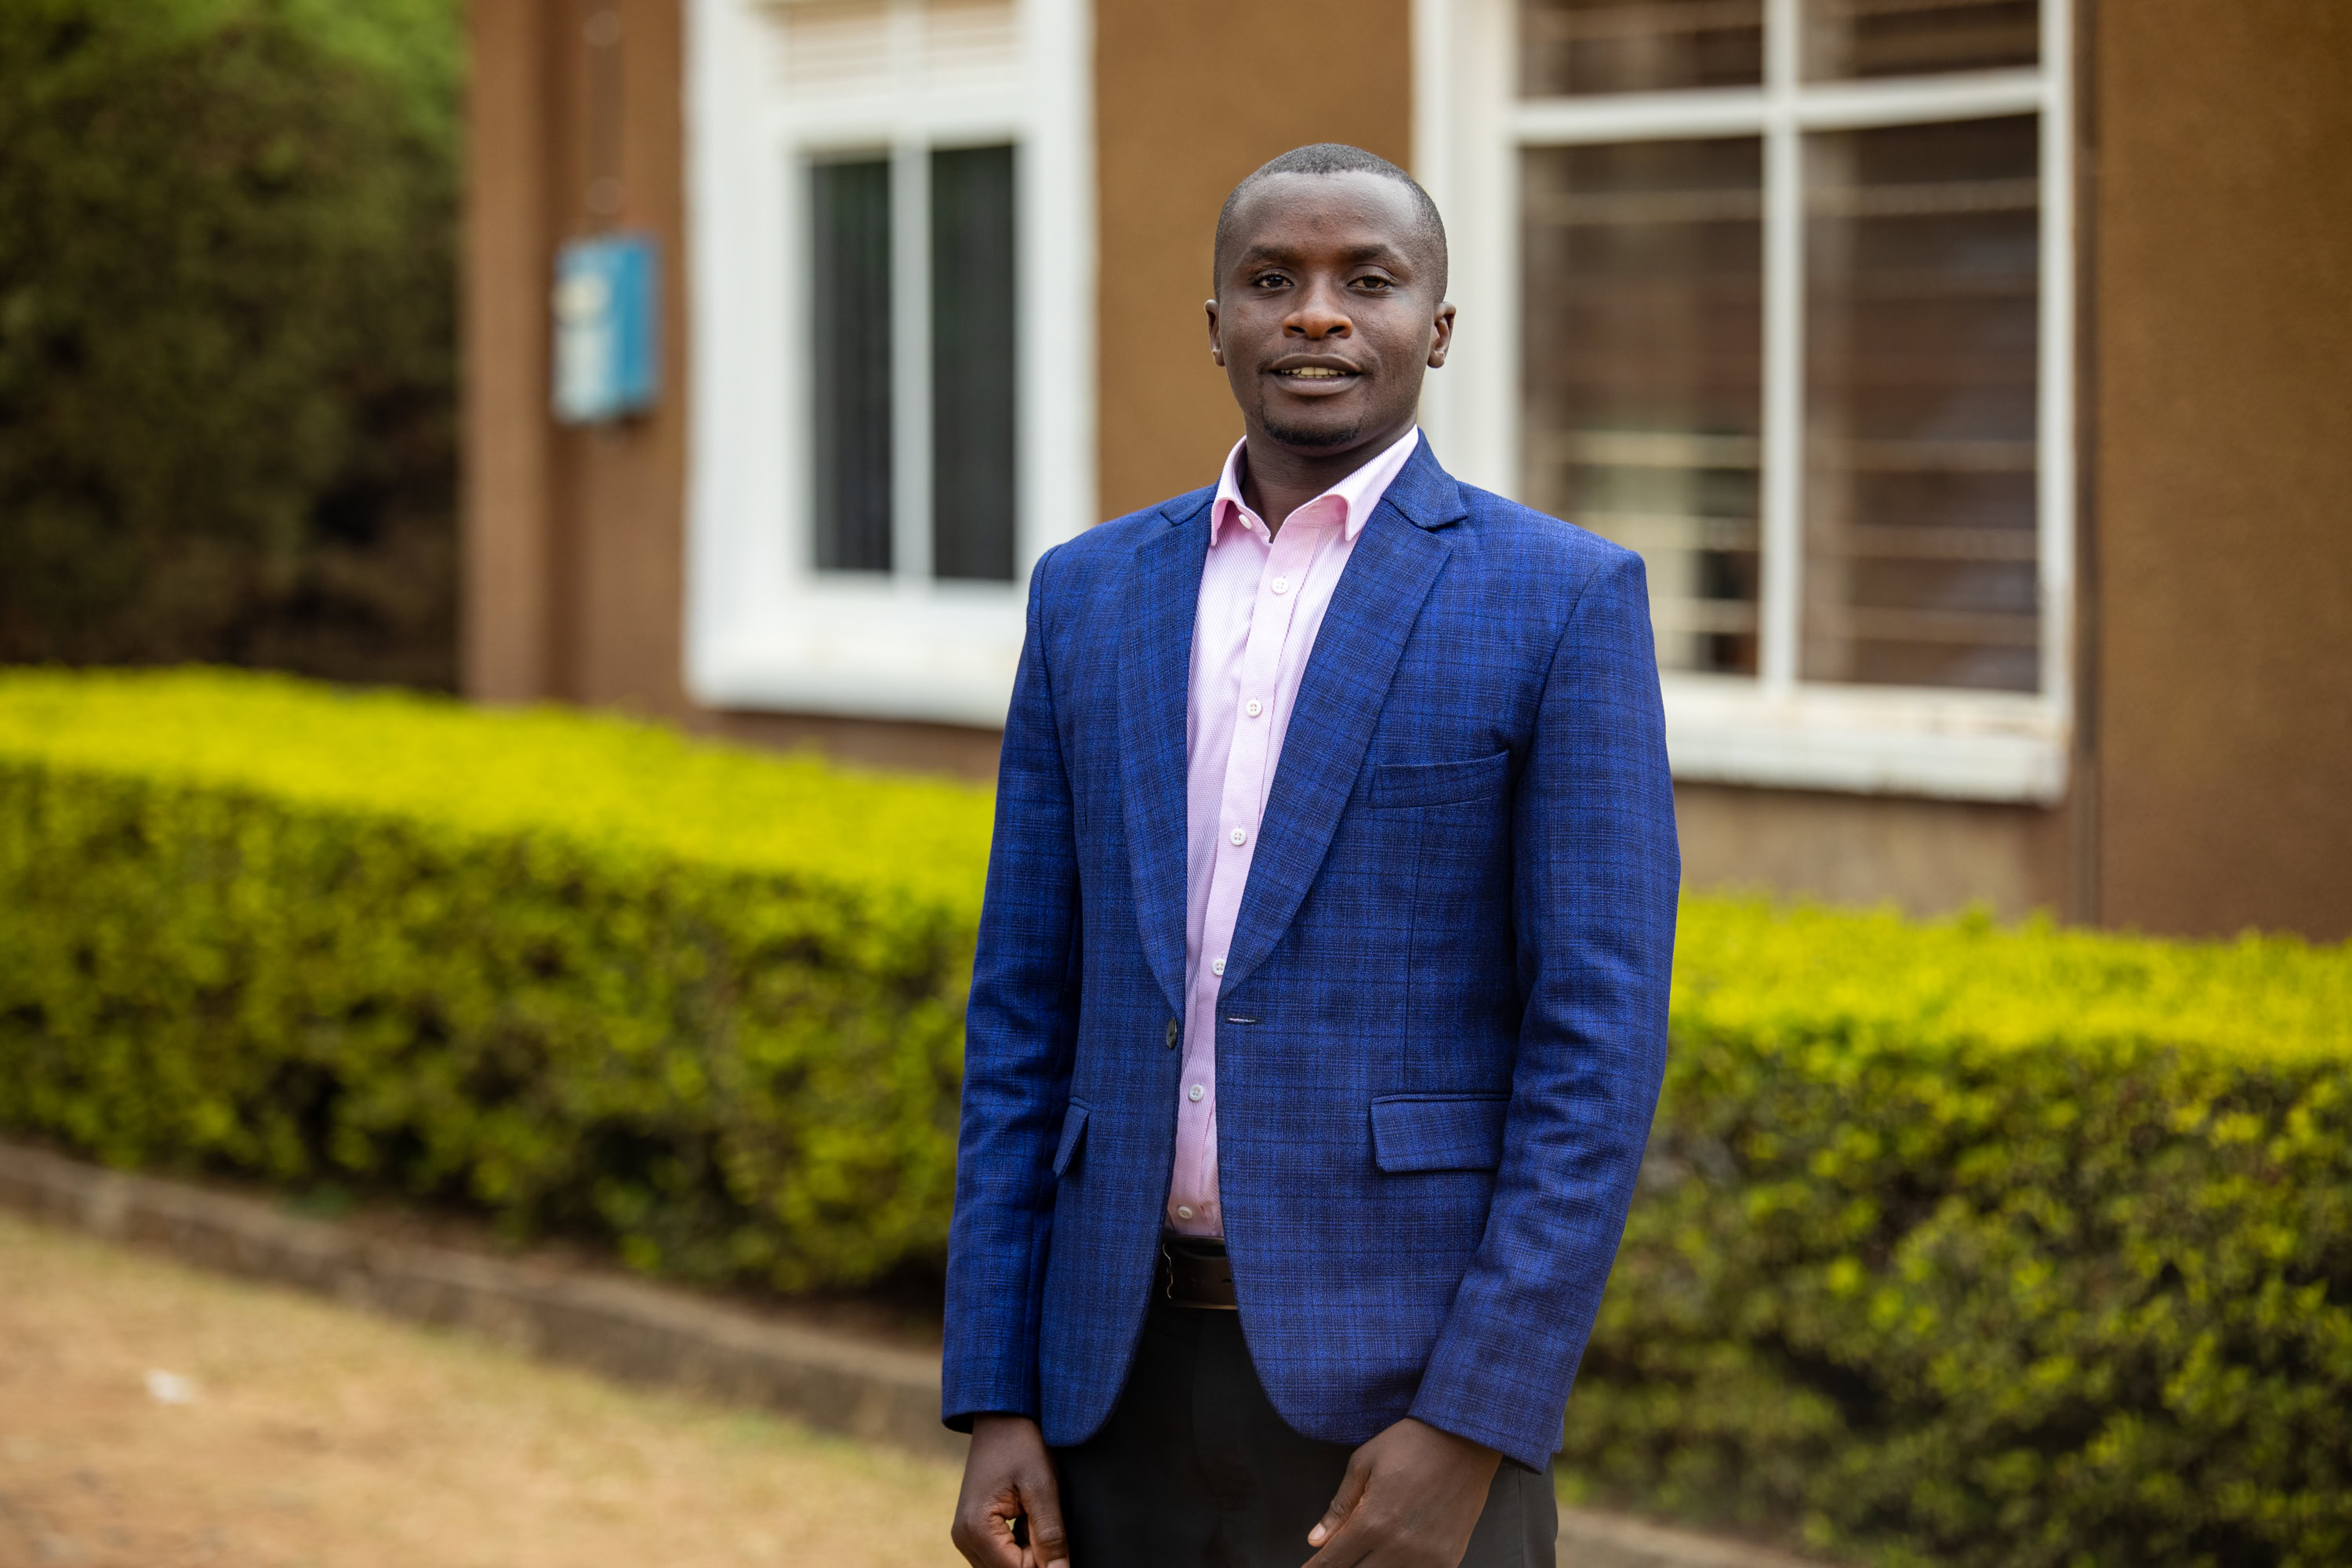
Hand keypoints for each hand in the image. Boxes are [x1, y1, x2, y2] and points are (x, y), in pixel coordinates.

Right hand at [951, 1414, 1070, 1567]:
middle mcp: (963, 1538)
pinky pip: (999, 1553)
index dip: (1045, 1564)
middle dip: (1034, 1558)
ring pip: (1004, 1566)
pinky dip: (1018, 1544)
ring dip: (1027, 1552)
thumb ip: (1050, 1535)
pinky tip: (1026, 1516)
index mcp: (976, 1529)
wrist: (1000, 1416)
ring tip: (1034, 1515)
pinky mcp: (972, 1530)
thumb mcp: (1042, 1487)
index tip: (1059, 1542)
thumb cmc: (1020, 1444)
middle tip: (1044, 1520)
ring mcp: (965, 1535)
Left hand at [1303, 1417, 1501, 1567]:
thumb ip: (1339, 1507)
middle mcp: (1400, 1546)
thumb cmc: (1411, 1444)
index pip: (1334, 1561)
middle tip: (1339, 1557)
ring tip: (1366, 1552)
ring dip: (1371, 1567)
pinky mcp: (1448, 1558)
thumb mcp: (1364, 1463)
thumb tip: (1315, 1540)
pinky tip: (1394, 1555)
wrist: (1465, 1438)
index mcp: (1373, 1522)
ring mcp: (1427, 1557)